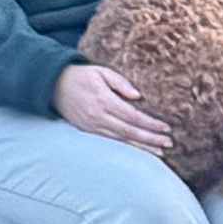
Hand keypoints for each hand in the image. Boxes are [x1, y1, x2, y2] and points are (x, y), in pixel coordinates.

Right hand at [54, 62, 169, 149]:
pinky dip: (128, 147)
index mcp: (103, 100)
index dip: (150, 124)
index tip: (166, 128)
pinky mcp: (89, 131)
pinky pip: (112, 142)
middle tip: (169, 143)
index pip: (132, 116)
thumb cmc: (81, 75)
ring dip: (142, 147)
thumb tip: (138, 96)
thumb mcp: (100, 71)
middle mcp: (98, 116)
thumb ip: (120, 82)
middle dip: (151, 139)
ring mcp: (92, 126)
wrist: (53, 85)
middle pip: (130, 132)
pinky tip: (140, 150)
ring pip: (122, 140)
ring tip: (161, 152)